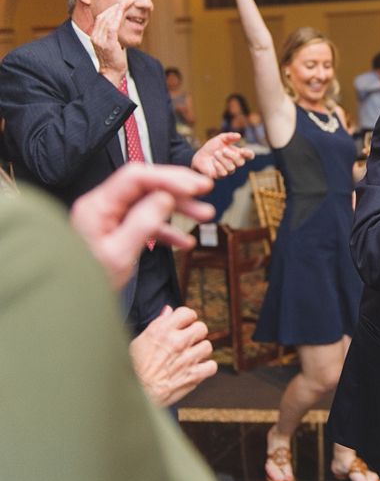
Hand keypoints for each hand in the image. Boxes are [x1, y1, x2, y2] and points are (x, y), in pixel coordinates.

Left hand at [69, 163, 214, 289]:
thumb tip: (166, 197)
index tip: (195, 186)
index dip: (169, 177)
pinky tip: (186, 242)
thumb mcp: (120, 255)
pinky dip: (168, 230)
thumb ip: (143, 223)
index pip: (136, 178)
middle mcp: (103, 206)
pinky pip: (146, 222)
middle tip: (206, 189)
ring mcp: (109, 217)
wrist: (71, 304)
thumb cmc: (88, 282)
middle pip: (146, 185)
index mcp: (98, 206)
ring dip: (179, 208)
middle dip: (178, 187)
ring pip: (150, 202)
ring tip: (206, 215)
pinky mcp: (117, 230)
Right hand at [91, 2, 127, 85]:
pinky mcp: (108, 43)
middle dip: (115, 7)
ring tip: (127, 3)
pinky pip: (112, 27)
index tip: (120, 3)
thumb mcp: (111, 45)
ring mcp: (100, 40)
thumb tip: (119, 25)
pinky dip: (117, 17)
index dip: (110, 9)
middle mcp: (95, 36)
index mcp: (95, 35)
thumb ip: (112, 35)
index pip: (101, 17)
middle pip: (103, 16)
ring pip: (107, 19)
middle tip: (126, 0)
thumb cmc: (114, 60)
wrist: (111, 74)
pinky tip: (123, 11)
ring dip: (118, 9)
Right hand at [129, 305, 217, 406]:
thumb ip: (158, 324)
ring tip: (190, 357)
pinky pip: (212, 366)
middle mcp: (177, 341)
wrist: (133, 394)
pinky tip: (196, 369)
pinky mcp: (194, 375)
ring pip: (207, 346)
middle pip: (201, 328)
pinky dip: (206, 368)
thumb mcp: (139, 341)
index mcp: (162, 330)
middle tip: (187, 343)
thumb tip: (168, 310)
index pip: (187, 313)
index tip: (184, 325)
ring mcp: (187, 358)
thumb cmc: (132, 368)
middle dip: (195, 334)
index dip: (186, 319)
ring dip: (200, 351)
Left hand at [192, 132, 254, 177]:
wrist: (199, 156)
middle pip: (241, 162)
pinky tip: (213, 161)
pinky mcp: (220, 176)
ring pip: (231, 168)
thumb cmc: (212, 147)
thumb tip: (239, 136)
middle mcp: (235, 163)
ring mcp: (228, 170)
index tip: (242, 150)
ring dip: (223, 159)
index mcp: (238, 154)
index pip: (249, 155)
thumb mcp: (220, 139)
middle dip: (232, 156)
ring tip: (215, 154)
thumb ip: (229, 136)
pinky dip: (218, 166)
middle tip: (223, 150)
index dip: (248, 154)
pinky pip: (223, 173)